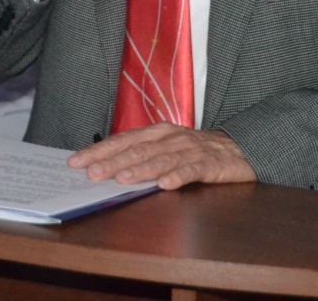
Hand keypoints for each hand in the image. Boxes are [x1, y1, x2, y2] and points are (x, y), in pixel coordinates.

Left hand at [67, 123, 256, 189]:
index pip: (123, 140)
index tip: (76, 162)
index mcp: (158, 133)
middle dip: (113, 162)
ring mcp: (191, 149)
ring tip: (122, 180)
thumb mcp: (168, 149)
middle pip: (138, 150)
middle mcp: (171, 138)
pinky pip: (192, 170)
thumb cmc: (198, 151)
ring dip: (141, 170)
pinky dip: (178, 176)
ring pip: (162, 159)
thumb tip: (107, 170)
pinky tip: (165, 185)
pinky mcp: (210, 164)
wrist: (241, 149)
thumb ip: (142, 156)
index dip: (99, 151)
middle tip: (92, 174)